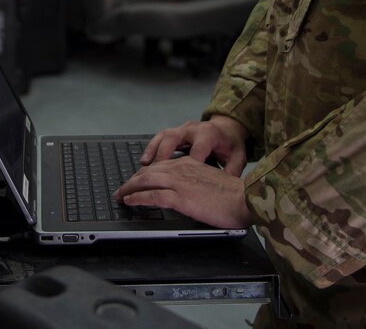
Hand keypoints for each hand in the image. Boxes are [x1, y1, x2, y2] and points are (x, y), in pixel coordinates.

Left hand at [114, 156, 253, 229]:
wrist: (245, 199)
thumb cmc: (234, 196)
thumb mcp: (210, 182)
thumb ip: (195, 182)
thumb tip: (186, 192)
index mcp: (190, 163)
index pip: (160, 166)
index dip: (145, 174)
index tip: (136, 181)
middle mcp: (182, 168)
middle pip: (149, 171)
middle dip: (132, 180)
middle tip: (122, 189)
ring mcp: (180, 181)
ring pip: (147, 180)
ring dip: (130, 188)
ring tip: (120, 195)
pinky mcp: (181, 196)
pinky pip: (153, 195)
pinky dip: (138, 198)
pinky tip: (130, 201)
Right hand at [140, 116, 247, 176]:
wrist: (227, 129)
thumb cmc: (231, 145)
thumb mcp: (237, 158)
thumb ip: (232, 171)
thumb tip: (227, 187)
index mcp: (209, 134)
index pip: (197, 148)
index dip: (190, 163)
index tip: (183, 180)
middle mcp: (193, 129)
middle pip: (173, 139)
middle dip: (162, 156)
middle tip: (153, 174)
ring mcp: (182, 129)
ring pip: (163, 137)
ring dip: (152, 152)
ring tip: (143, 168)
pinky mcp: (175, 132)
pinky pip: (159, 138)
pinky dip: (151, 149)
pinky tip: (144, 162)